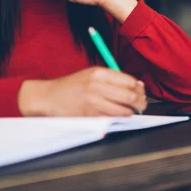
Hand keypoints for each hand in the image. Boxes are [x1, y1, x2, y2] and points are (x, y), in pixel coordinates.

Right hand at [18, 67, 146, 116]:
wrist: (49, 97)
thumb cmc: (71, 86)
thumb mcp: (90, 74)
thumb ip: (111, 78)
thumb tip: (136, 85)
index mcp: (98, 72)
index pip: (129, 80)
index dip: (139, 88)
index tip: (141, 91)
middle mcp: (97, 85)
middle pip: (129, 95)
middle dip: (140, 101)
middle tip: (142, 104)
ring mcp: (94, 101)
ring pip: (124, 109)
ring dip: (132, 112)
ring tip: (133, 111)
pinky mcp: (90, 115)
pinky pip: (113, 118)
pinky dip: (121, 118)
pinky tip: (120, 115)